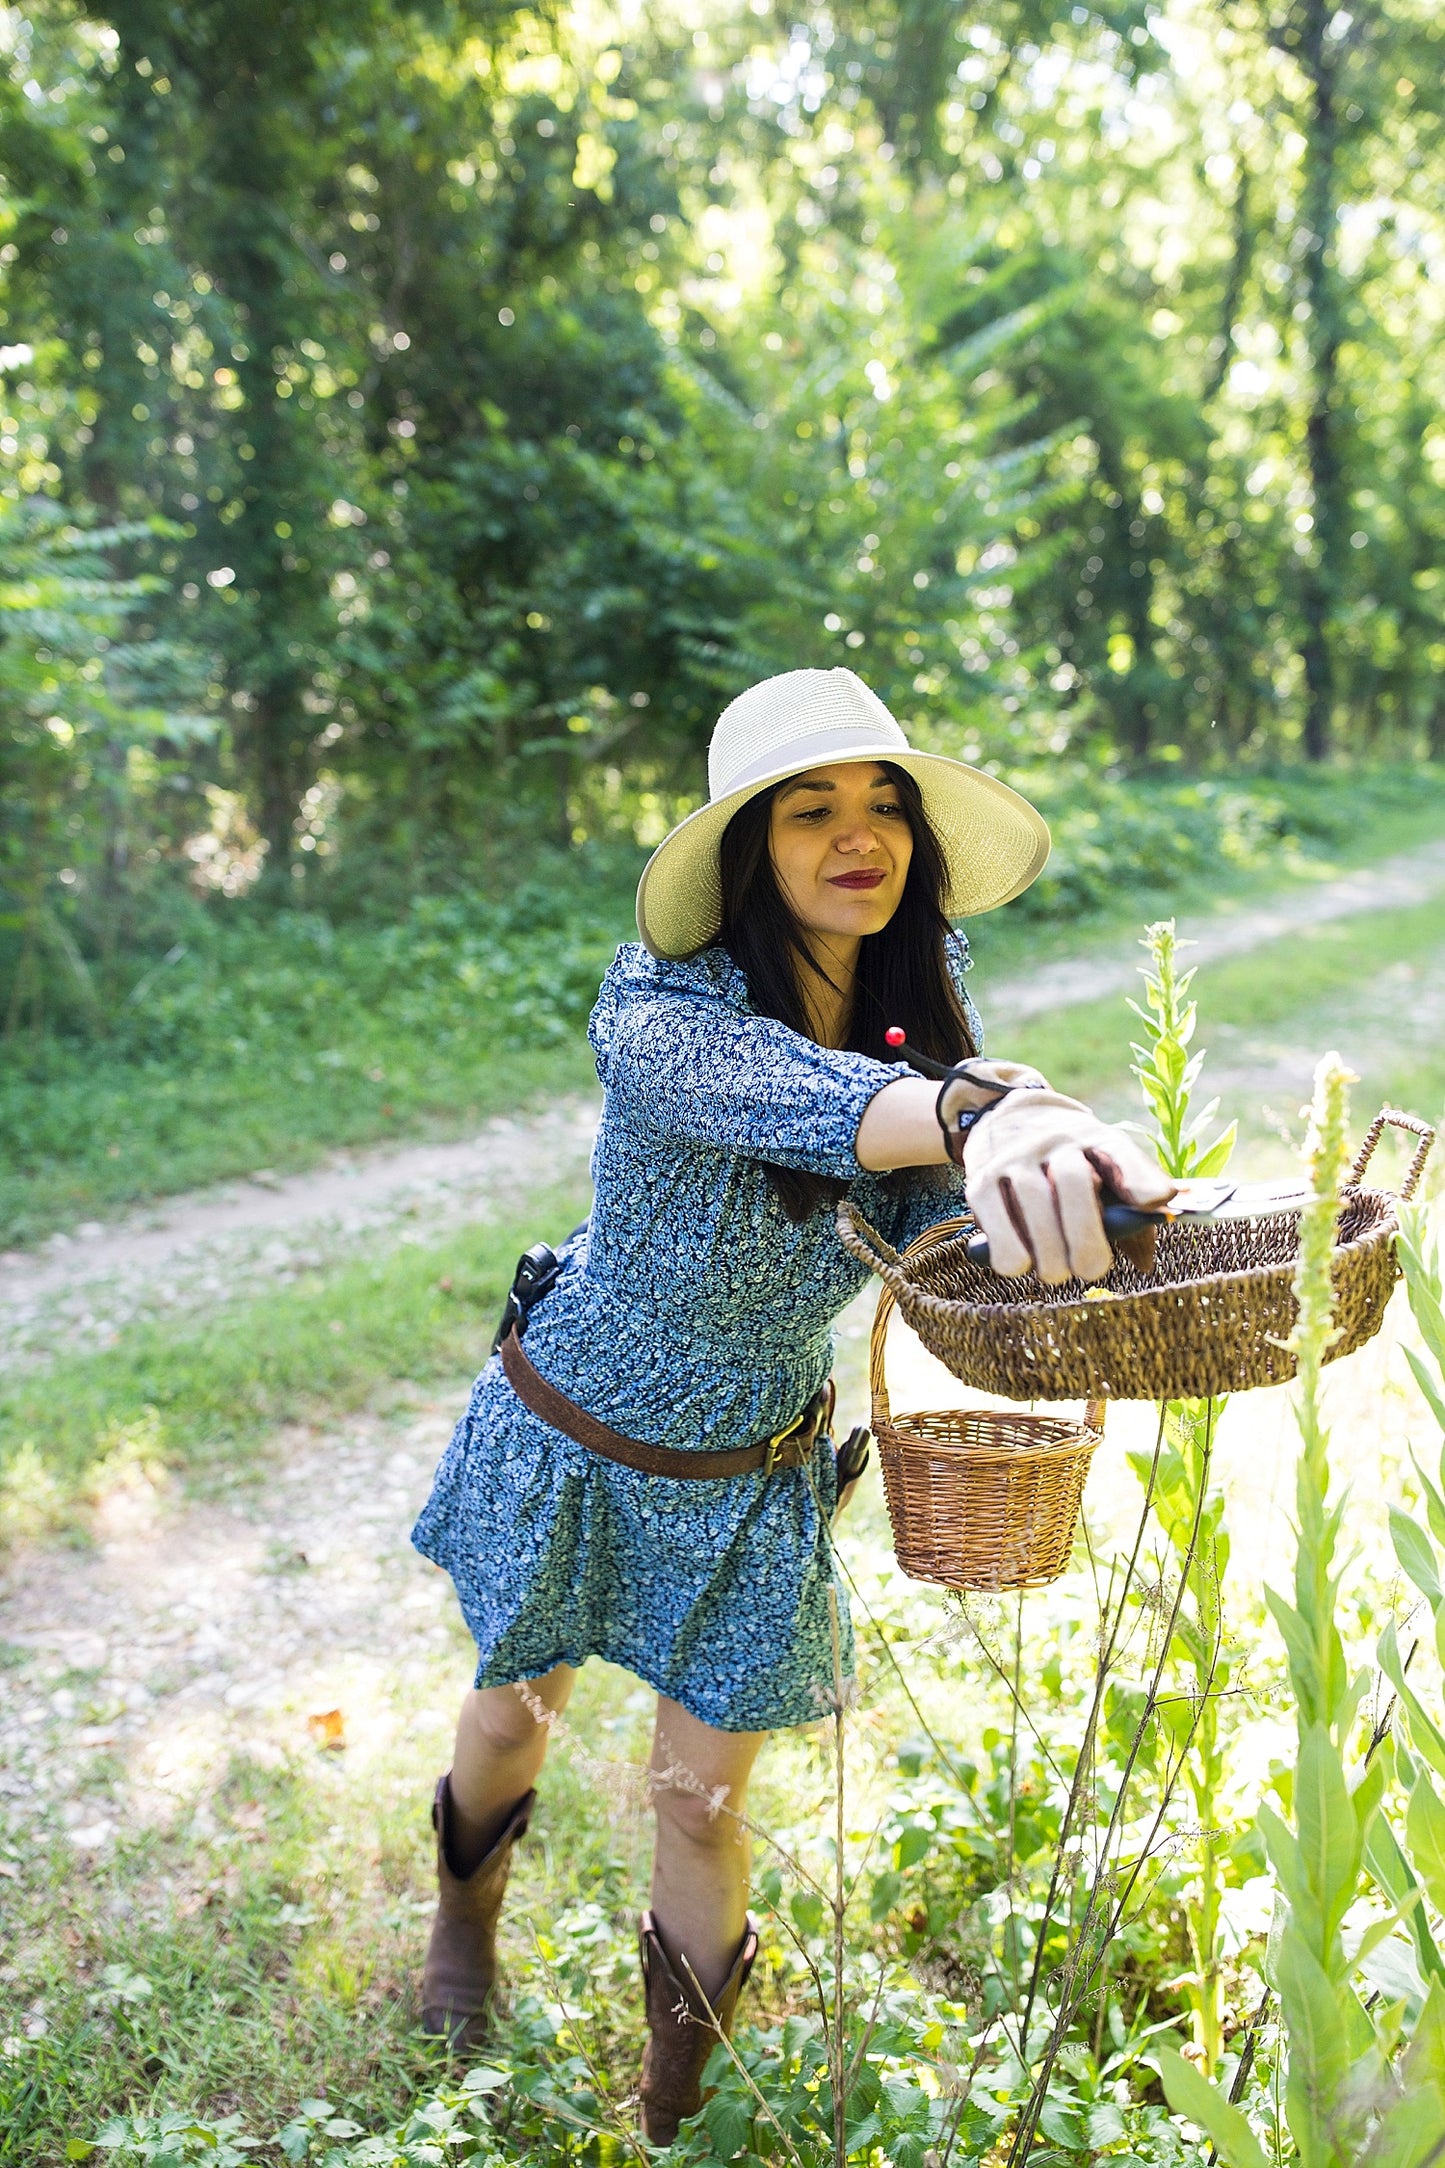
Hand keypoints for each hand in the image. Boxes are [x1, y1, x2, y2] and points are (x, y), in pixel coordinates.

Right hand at [961, 1088, 1174, 1284]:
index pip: (1122, 1154)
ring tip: (1056, 1274)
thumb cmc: (1072, 1164)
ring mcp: (1016, 1157)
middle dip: (1084, 1234)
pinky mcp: (981, 1179)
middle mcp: (1057, 1141)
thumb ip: (1129, 1213)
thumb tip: (1145, 1264)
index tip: (1159, 1204)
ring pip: (1033, 1201)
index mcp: (1097, 1139)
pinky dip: (1009, 1250)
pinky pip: (995, 1218)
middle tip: (1091, 1270)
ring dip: (1047, 1250)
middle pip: (1073, 1181)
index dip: (1141, 1180)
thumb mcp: (1104, 1171)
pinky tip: (1021, 1264)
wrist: (1010, 1118)